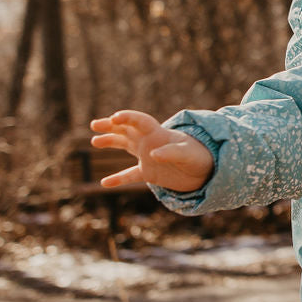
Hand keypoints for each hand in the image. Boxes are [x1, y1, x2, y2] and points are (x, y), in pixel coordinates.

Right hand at [89, 111, 214, 192]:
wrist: (207, 171)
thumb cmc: (199, 156)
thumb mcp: (187, 154)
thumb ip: (172, 152)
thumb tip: (153, 154)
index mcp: (159, 134)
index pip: (140, 121)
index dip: (127, 118)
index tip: (114, 118)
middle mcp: (150, 142)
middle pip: (127, 130)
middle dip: (111, 126)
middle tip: (95, 124)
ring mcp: (148, 157)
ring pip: (125, 146)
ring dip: (110, 142)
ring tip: (94, 141)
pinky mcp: (149, 173)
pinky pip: (130, 175)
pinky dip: (118, 178)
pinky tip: (104, 183)